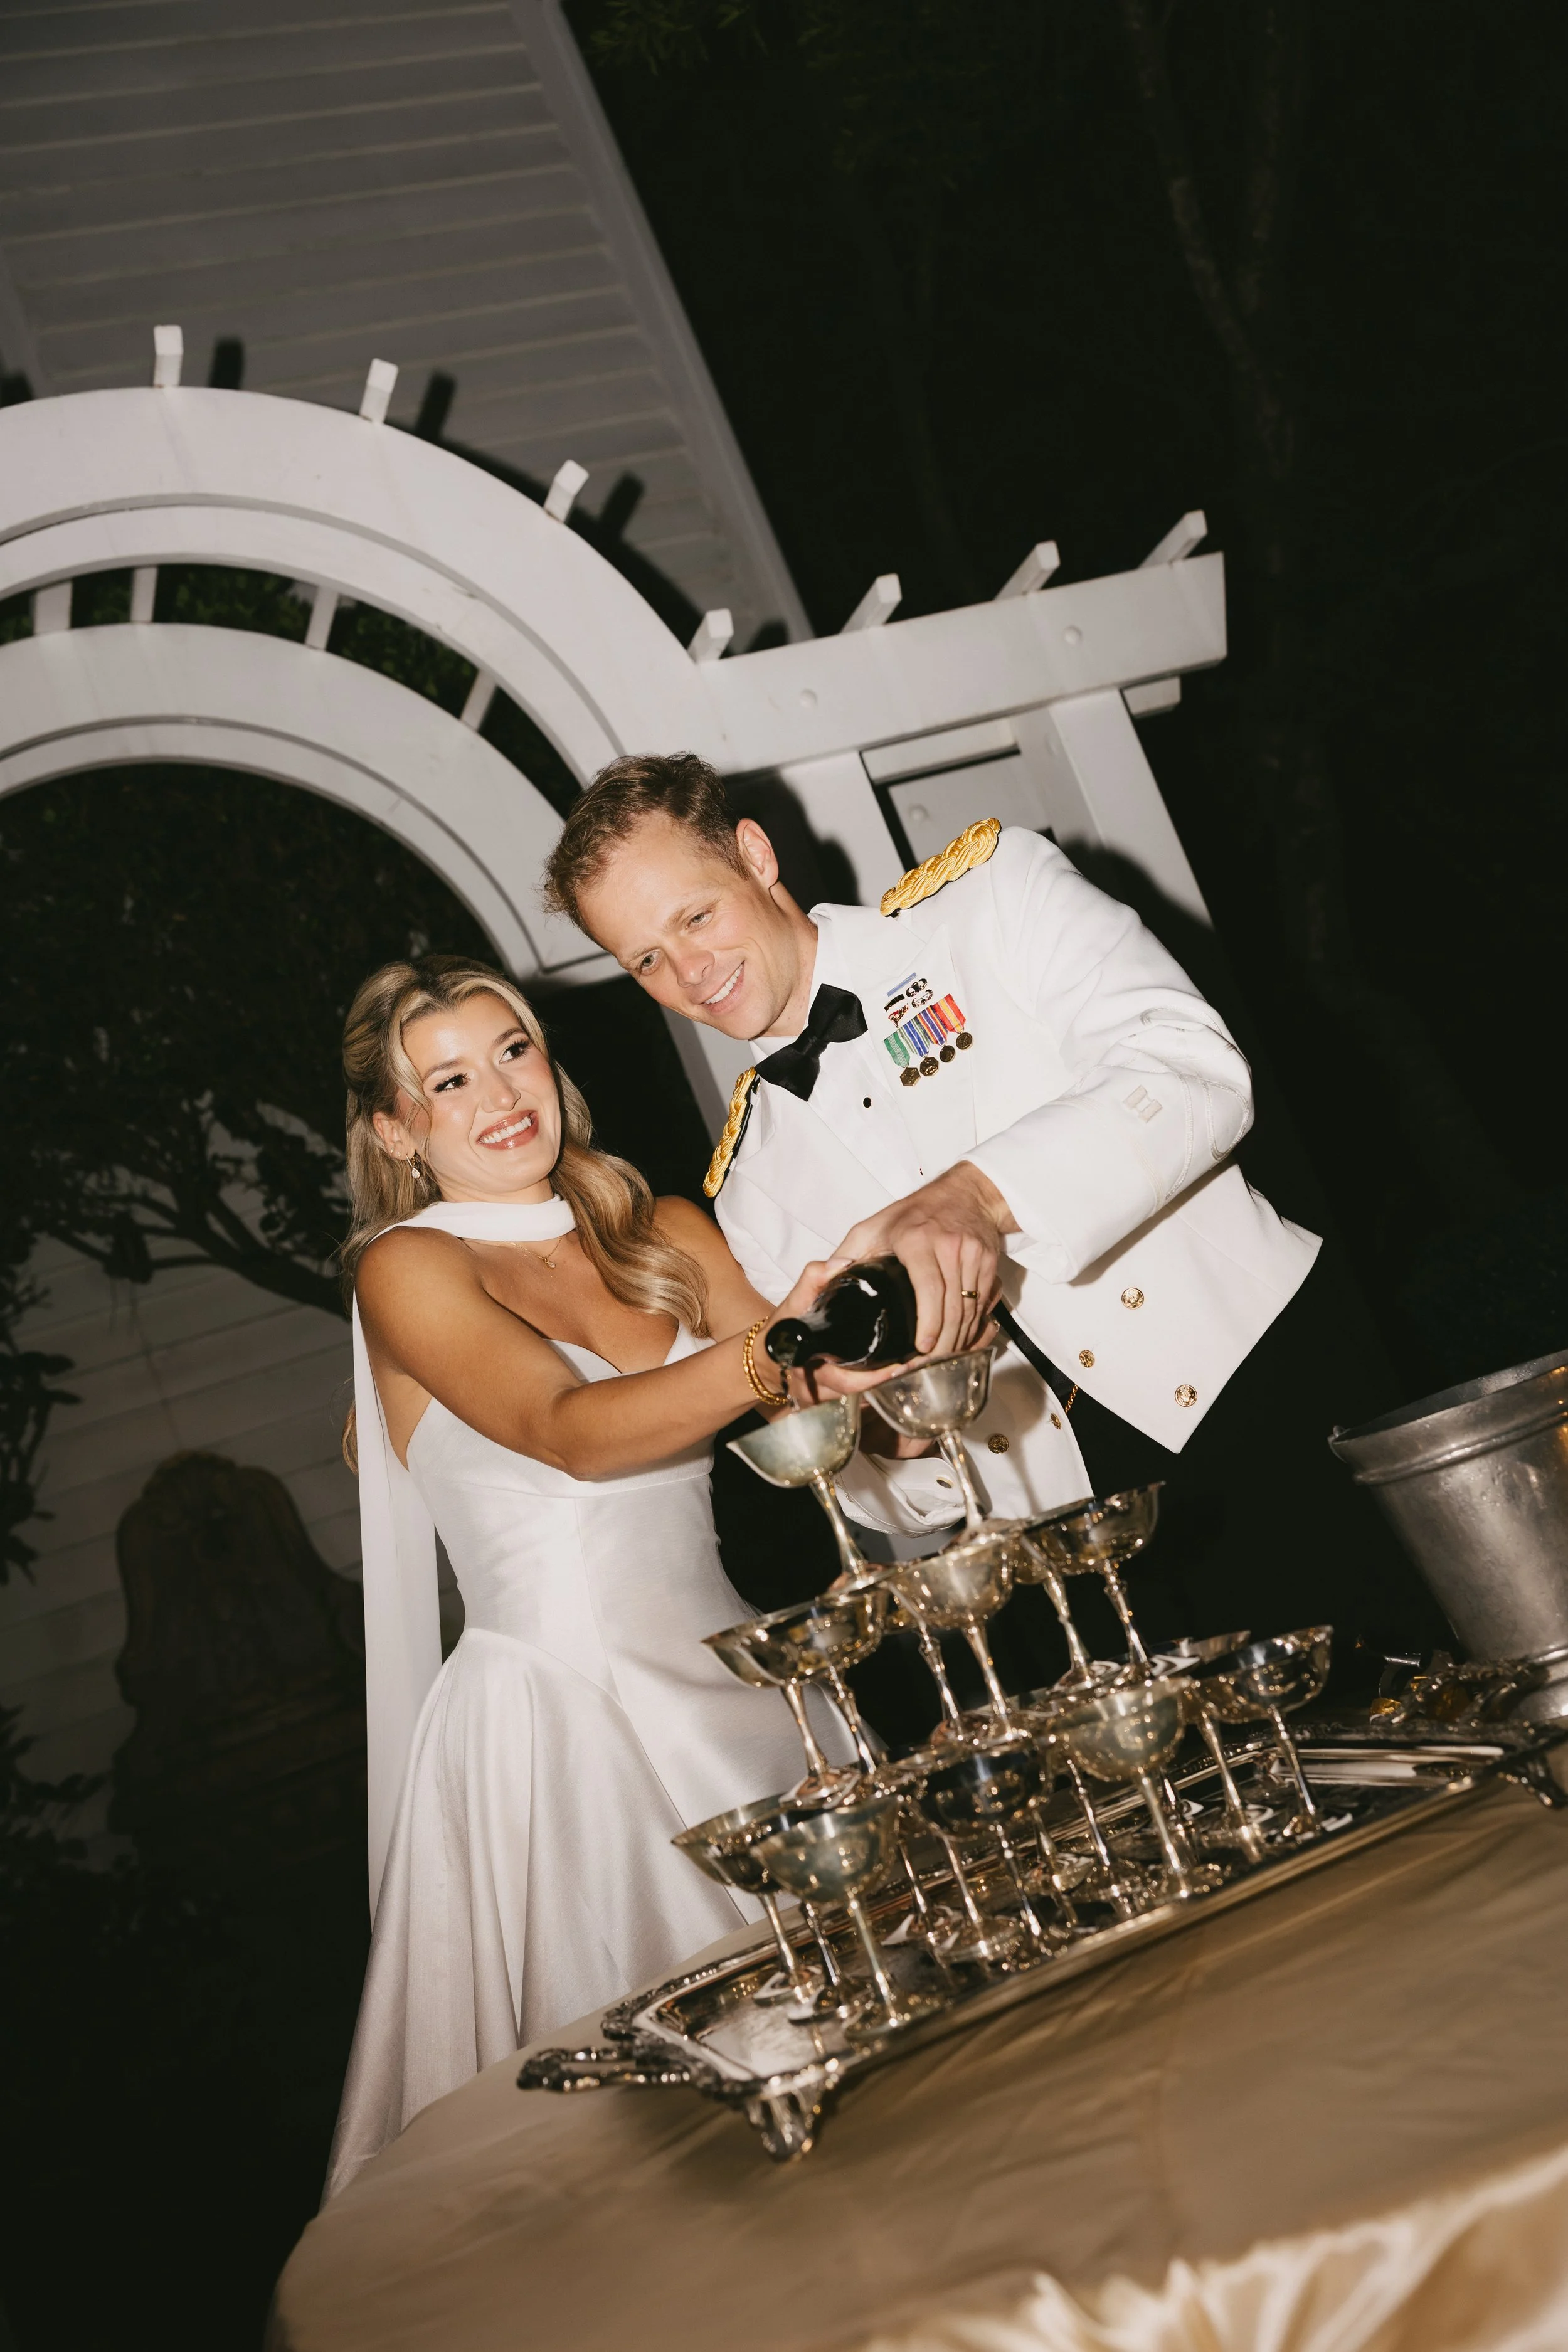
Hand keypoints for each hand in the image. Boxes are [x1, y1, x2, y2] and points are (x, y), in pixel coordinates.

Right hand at [762, 1261, 915, 1405]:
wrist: (763, 1355)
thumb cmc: (780, 1329)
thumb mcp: (793, 1300)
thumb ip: (815, 1277)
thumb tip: (845, 1263)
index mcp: (809, 1365)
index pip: (846, 1379)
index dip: (872, 1377)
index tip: (897, 1365)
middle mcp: (815, 1388)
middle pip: (856, 1392)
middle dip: (884, 1380)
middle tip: (911, 1363)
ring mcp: (820, 1398)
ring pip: (857, 1398)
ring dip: (881, 1385)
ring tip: (909, 1366)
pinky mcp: (825, 1400)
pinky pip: (853, 1398)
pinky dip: (871, 1387)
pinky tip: (891, 1373)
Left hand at [827, 1163, 1015, 1358]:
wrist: (965, 1193)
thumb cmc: (915, 1211)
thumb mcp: (873, 1226)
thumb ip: (848, 1253)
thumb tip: (827, 1280)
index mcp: (918, 1240)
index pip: (929, 1289)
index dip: (928, 1324)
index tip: (922, 1347)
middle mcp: (950, 1246)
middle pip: (953, 1307)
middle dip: (944, 1342)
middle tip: (929, 1362)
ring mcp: (973, 1254)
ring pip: (971, 1309)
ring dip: (960, 1338)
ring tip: (944, 1356)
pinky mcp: (989, 1261)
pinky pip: (984, 1302)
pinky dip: (974, 1324)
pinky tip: (961, 1337)